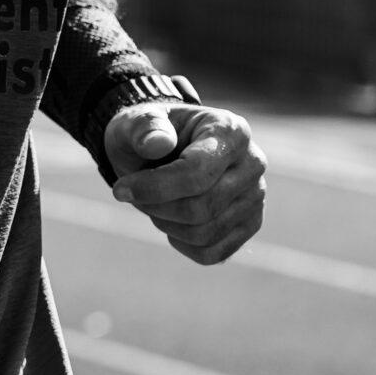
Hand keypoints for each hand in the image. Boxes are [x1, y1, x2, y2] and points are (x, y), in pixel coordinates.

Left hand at [107, 104, 265, 264]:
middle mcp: (253, 163)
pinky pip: (213, 253)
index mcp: (231, 131)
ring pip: (205, 233)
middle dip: (156, 207)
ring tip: (153, 202)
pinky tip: (170, 221)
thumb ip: (144, 127)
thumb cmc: (148, 134)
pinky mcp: (250, 224)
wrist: (162, 148)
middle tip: (133, 194)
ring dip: (165, 224)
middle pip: (201, 208)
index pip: (197, 173)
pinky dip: (181, 243)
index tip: (119, 190)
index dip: (153, 188)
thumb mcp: (136, 121)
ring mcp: (256, 197)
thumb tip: (158, 144)